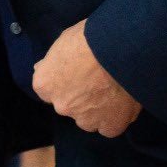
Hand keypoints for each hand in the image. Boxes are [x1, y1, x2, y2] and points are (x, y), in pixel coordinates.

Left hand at [32, 20, 142, 136]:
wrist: (122, 49)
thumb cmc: (90, 38)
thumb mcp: (62, 42)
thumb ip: (53, 61)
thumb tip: (45, 68)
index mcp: (44, 84)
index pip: (49, 89)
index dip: (63, 82)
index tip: (76, 73)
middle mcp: (61, 106)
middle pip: (68, 105)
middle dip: (79, 96)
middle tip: (97, 80)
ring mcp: (85, 118)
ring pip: (88, 120)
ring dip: (96, 110)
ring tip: (112, 92)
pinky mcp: (110, 125)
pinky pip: (110, 128)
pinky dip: (115, 119)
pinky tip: (121, 104)